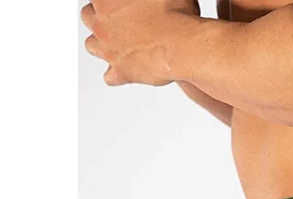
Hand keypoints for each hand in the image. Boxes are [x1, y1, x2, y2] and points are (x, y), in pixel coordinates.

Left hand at [81, 1, 198, 86]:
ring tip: (118, 43)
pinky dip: (116, 73)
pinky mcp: (122, 71)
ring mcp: (109, 48)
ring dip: (102, 43)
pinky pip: (110, 76)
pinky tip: (127, 69)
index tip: (120, 3)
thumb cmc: (174, 15)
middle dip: (100, 17)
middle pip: (88, 16)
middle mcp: (101, 22)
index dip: (110, 1)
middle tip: (118, 18)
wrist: (183, 45)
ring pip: (92, 45)